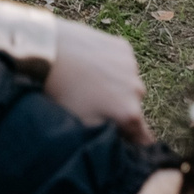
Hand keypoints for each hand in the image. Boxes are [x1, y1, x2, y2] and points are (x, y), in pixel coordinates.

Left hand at [44, 19, 153, 145]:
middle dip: (119, 108)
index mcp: (130, 114)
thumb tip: (120, 145)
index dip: (131, 138)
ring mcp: (132, 67)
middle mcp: (137, 91)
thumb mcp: (84, 125)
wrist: (50, 53)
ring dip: (116, 85)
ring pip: (127, 84)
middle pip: (133, 107)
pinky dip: (112, 64)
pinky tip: (91, 63)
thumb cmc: (63, 93)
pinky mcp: (123, 48)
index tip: (120, 135)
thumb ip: (109, 138)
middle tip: (93, 103)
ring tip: (89, 81)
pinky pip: (122, 63)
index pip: (143, 137)